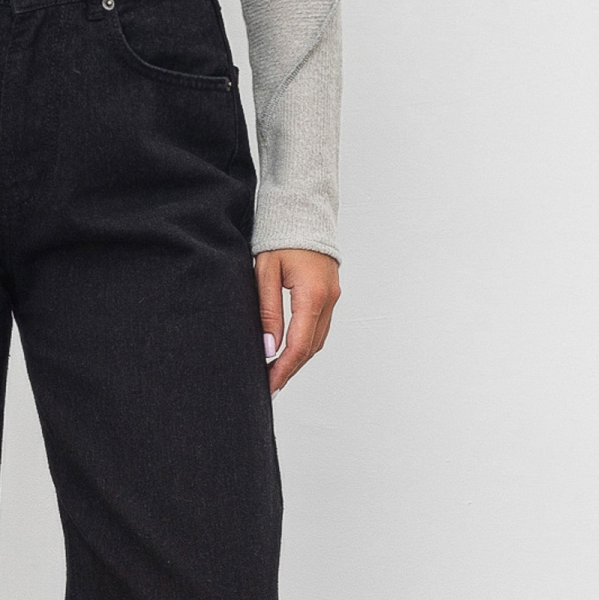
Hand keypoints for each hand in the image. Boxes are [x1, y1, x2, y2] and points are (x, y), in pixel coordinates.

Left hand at [254, 248, 339, 393]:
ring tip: (276, 373)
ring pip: (317, 340)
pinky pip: (320, 327)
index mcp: (312, 295)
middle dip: (290, 370)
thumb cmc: (280, 237)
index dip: (283, 369)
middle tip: (269, 387)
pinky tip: (288, 351)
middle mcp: (328, 300)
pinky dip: (305, 344)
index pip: (299, 345)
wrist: (302, 212)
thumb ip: (267, 311)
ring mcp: (333, 297)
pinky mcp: (330, 294)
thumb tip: (269, 348)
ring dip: (298, 359)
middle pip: (311, 348)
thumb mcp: (265, 273)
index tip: (269, 386)